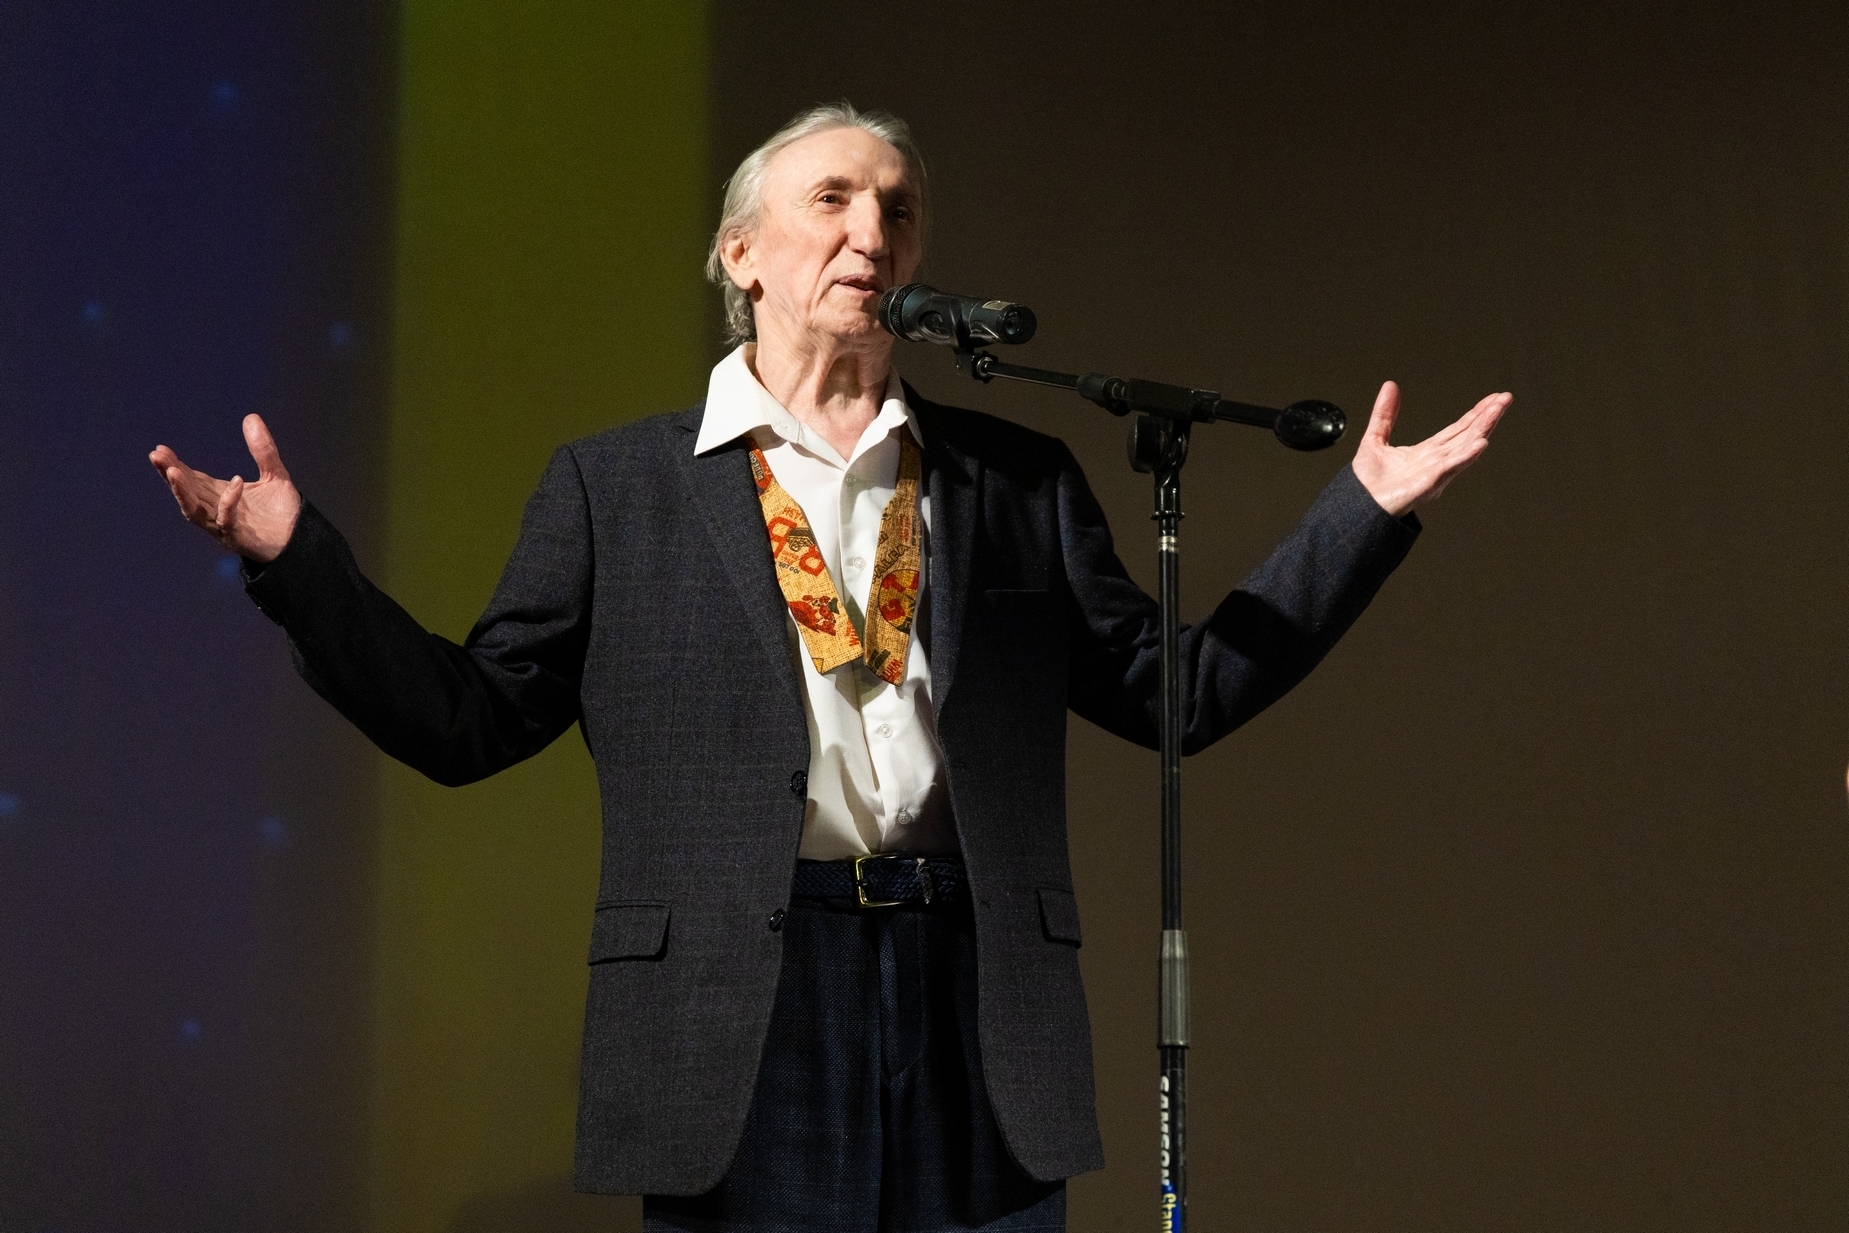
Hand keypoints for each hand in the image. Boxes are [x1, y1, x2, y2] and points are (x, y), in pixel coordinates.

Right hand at [149, 414, 301, 562]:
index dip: (175, 465)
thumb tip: (251, 416)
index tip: (161, 450)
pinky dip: (229, 502)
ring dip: (183, 491)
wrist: (300, 542)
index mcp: (219, 495)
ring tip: (173, 472)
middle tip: (157, 455)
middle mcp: (216, 510)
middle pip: (186, 492)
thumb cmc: (283, 514)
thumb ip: (263, 449)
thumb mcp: (275, 474)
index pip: (191, 479)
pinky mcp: (239, 537)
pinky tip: (235, 482)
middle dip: (170, 474)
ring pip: (195, 510)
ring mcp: (224, 526)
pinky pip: (227, 520)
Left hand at [1351, 381, 1510, 516]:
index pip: (1457, 430)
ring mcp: (1434, 474)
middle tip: (1504, 398)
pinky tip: (1480, 444)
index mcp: (1427, 453)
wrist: (1357, 507)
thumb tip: (1389, 387)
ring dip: (1482, 429)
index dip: (1475, 414)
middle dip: (1486, 417)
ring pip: (1464, 448)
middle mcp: (1435, 463)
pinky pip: (1449, 468)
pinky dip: (1465, 456)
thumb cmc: (1367, 485)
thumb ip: (1384, 414)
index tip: (1492, 399)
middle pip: (1467, 436)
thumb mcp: (1375, 439)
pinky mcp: (1427, 485)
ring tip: (1497, 411)